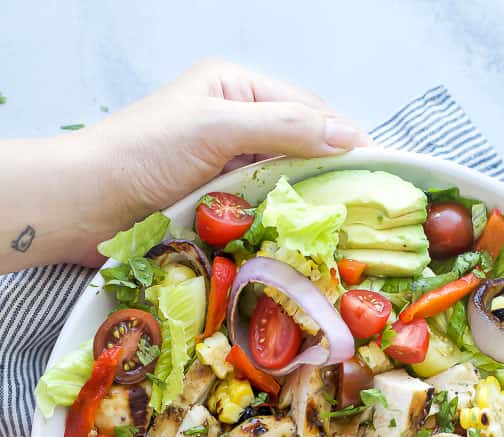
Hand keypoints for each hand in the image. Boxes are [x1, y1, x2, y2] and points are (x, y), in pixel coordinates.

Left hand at [82, 60, 369, 262]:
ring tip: (342, 233)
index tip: (382, 173)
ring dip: (307, 209)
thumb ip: (284, 127)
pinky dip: (282, 228)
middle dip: (331, 177)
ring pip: (286, 186)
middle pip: (302, 150)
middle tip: (369, 211)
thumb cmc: (141, 154)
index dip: (345, 139)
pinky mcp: (219, 208)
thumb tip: (350, 135)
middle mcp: (236, 125)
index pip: (308, 110)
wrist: (84, 206)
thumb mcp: (216, 127)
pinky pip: (264, 215)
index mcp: (237, 89)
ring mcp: (228, 169)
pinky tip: (300, 243)